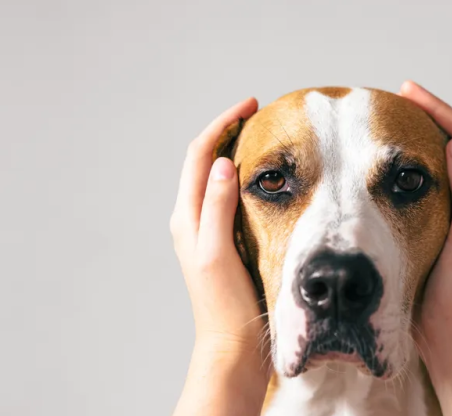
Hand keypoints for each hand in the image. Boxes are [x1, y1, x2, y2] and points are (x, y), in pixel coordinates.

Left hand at [170, 98, 267, 415]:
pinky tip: (264, 180)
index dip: (222, 124)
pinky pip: (226, 197)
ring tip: (261, 137)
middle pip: (204, 161)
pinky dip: (242, 177)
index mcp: (187, 218)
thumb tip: (222, 163)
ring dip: (233, 152)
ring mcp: (205, 231)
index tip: (251, 105)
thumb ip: (217, 207)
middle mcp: (191, 220)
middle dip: (227, 131)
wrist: (231, 346)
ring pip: (214, 177)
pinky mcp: (221, 242)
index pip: (200, 155)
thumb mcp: (219, 252)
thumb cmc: (226, 305)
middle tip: (258, 115)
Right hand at [400, 81, 451, 415]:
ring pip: (445, 159)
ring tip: (395, 120)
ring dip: (424, 135)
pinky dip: (415, 162)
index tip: (407, 92)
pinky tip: (393, 163)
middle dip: (431, 115)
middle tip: (398, 97)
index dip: (439, 110)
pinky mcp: (445, 222)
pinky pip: (431, 180)